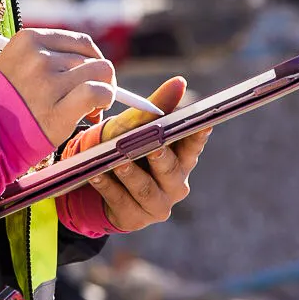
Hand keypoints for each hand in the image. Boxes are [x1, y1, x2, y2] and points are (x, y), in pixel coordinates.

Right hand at [0, 28, 116, 148]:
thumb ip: (50, 56)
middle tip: (88, 99)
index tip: (88, 75)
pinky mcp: (58, 110)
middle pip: (91, 58)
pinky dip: (104, 100)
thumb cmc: (5, 101)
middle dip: (96, 78)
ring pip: (99, 73)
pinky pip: (98, 92)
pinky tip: (94, 113)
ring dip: (102, 91)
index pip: (81, 41)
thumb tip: (93, 62)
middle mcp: (39, 57)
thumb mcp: (18, 62)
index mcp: (28, 39)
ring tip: (88, 109)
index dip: (92, 59)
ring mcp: (48, 82)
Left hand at [63, 76, 211, 232]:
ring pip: (145, 189)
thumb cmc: (126, 144)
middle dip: (161, 157)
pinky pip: (120, 201)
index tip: (201, 124)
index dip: (197, 136)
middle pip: (171, 171)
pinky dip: (108, 187)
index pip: (193, 146)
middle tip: (154, 146)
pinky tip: (97, 174)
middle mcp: (175, 184)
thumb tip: (180, 82)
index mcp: (181, 159)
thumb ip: (158, 106)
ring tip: (118, 160)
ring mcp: (156, 205)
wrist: (99, 176)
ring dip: (131, 173)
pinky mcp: (134, 218)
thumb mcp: (138, 124)